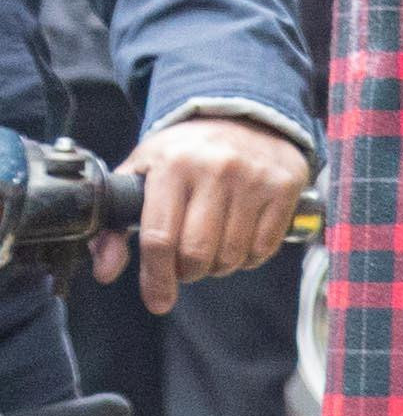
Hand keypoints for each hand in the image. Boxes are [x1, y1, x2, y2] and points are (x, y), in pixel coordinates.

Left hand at [105, 113, 307, 313]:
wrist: (242, 114)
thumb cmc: (185, 150)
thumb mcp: (142, 172)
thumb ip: (116, 223)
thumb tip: (106, 270)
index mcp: (172, 164)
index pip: (160, 236)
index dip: (156, 277)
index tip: (158, 300)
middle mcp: (215, 169)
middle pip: (197, 252)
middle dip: (187, 273)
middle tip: (184, 267)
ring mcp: (254, 179)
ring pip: (231, 255)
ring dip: (218, 268)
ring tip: (211, 253)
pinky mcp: (284, 188)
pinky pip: (263, 248)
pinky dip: (247, 259)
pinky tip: (237, 244)